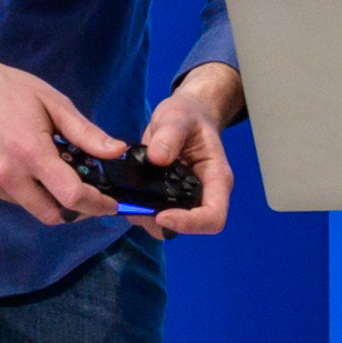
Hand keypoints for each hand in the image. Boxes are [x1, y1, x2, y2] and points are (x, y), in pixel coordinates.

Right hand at [0, 54, 130, 230]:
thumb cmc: (7, 89)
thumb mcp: (52, 103)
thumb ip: (86, 132)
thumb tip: (117, 151)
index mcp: (32, 154)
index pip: (72, 197)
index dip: (97, 205)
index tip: (111, 204)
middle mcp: (9, 177)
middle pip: (52, 215)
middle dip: (75, 211)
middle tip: (86, 194)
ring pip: (30, 208)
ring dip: (49, 199)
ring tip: (54, 173)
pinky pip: (11, 198)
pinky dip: (27, 191)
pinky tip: (26, 167)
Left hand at [128, 64, 241, 238]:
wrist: (185, 115)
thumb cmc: (188, 115)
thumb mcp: (178, 116)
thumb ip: (171, 134)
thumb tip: (158, 158)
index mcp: (216, 180)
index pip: (213, 217)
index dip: (189, 223)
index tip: (161, 215)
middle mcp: (203, 195)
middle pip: (190, 227)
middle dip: (161, 223)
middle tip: (135, 208)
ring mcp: (184, 199)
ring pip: (169, 226)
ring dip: (146, 219)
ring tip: (127, 201)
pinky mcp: (167, 198)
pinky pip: (155, 215)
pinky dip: (139, 211)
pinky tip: (125, 196)